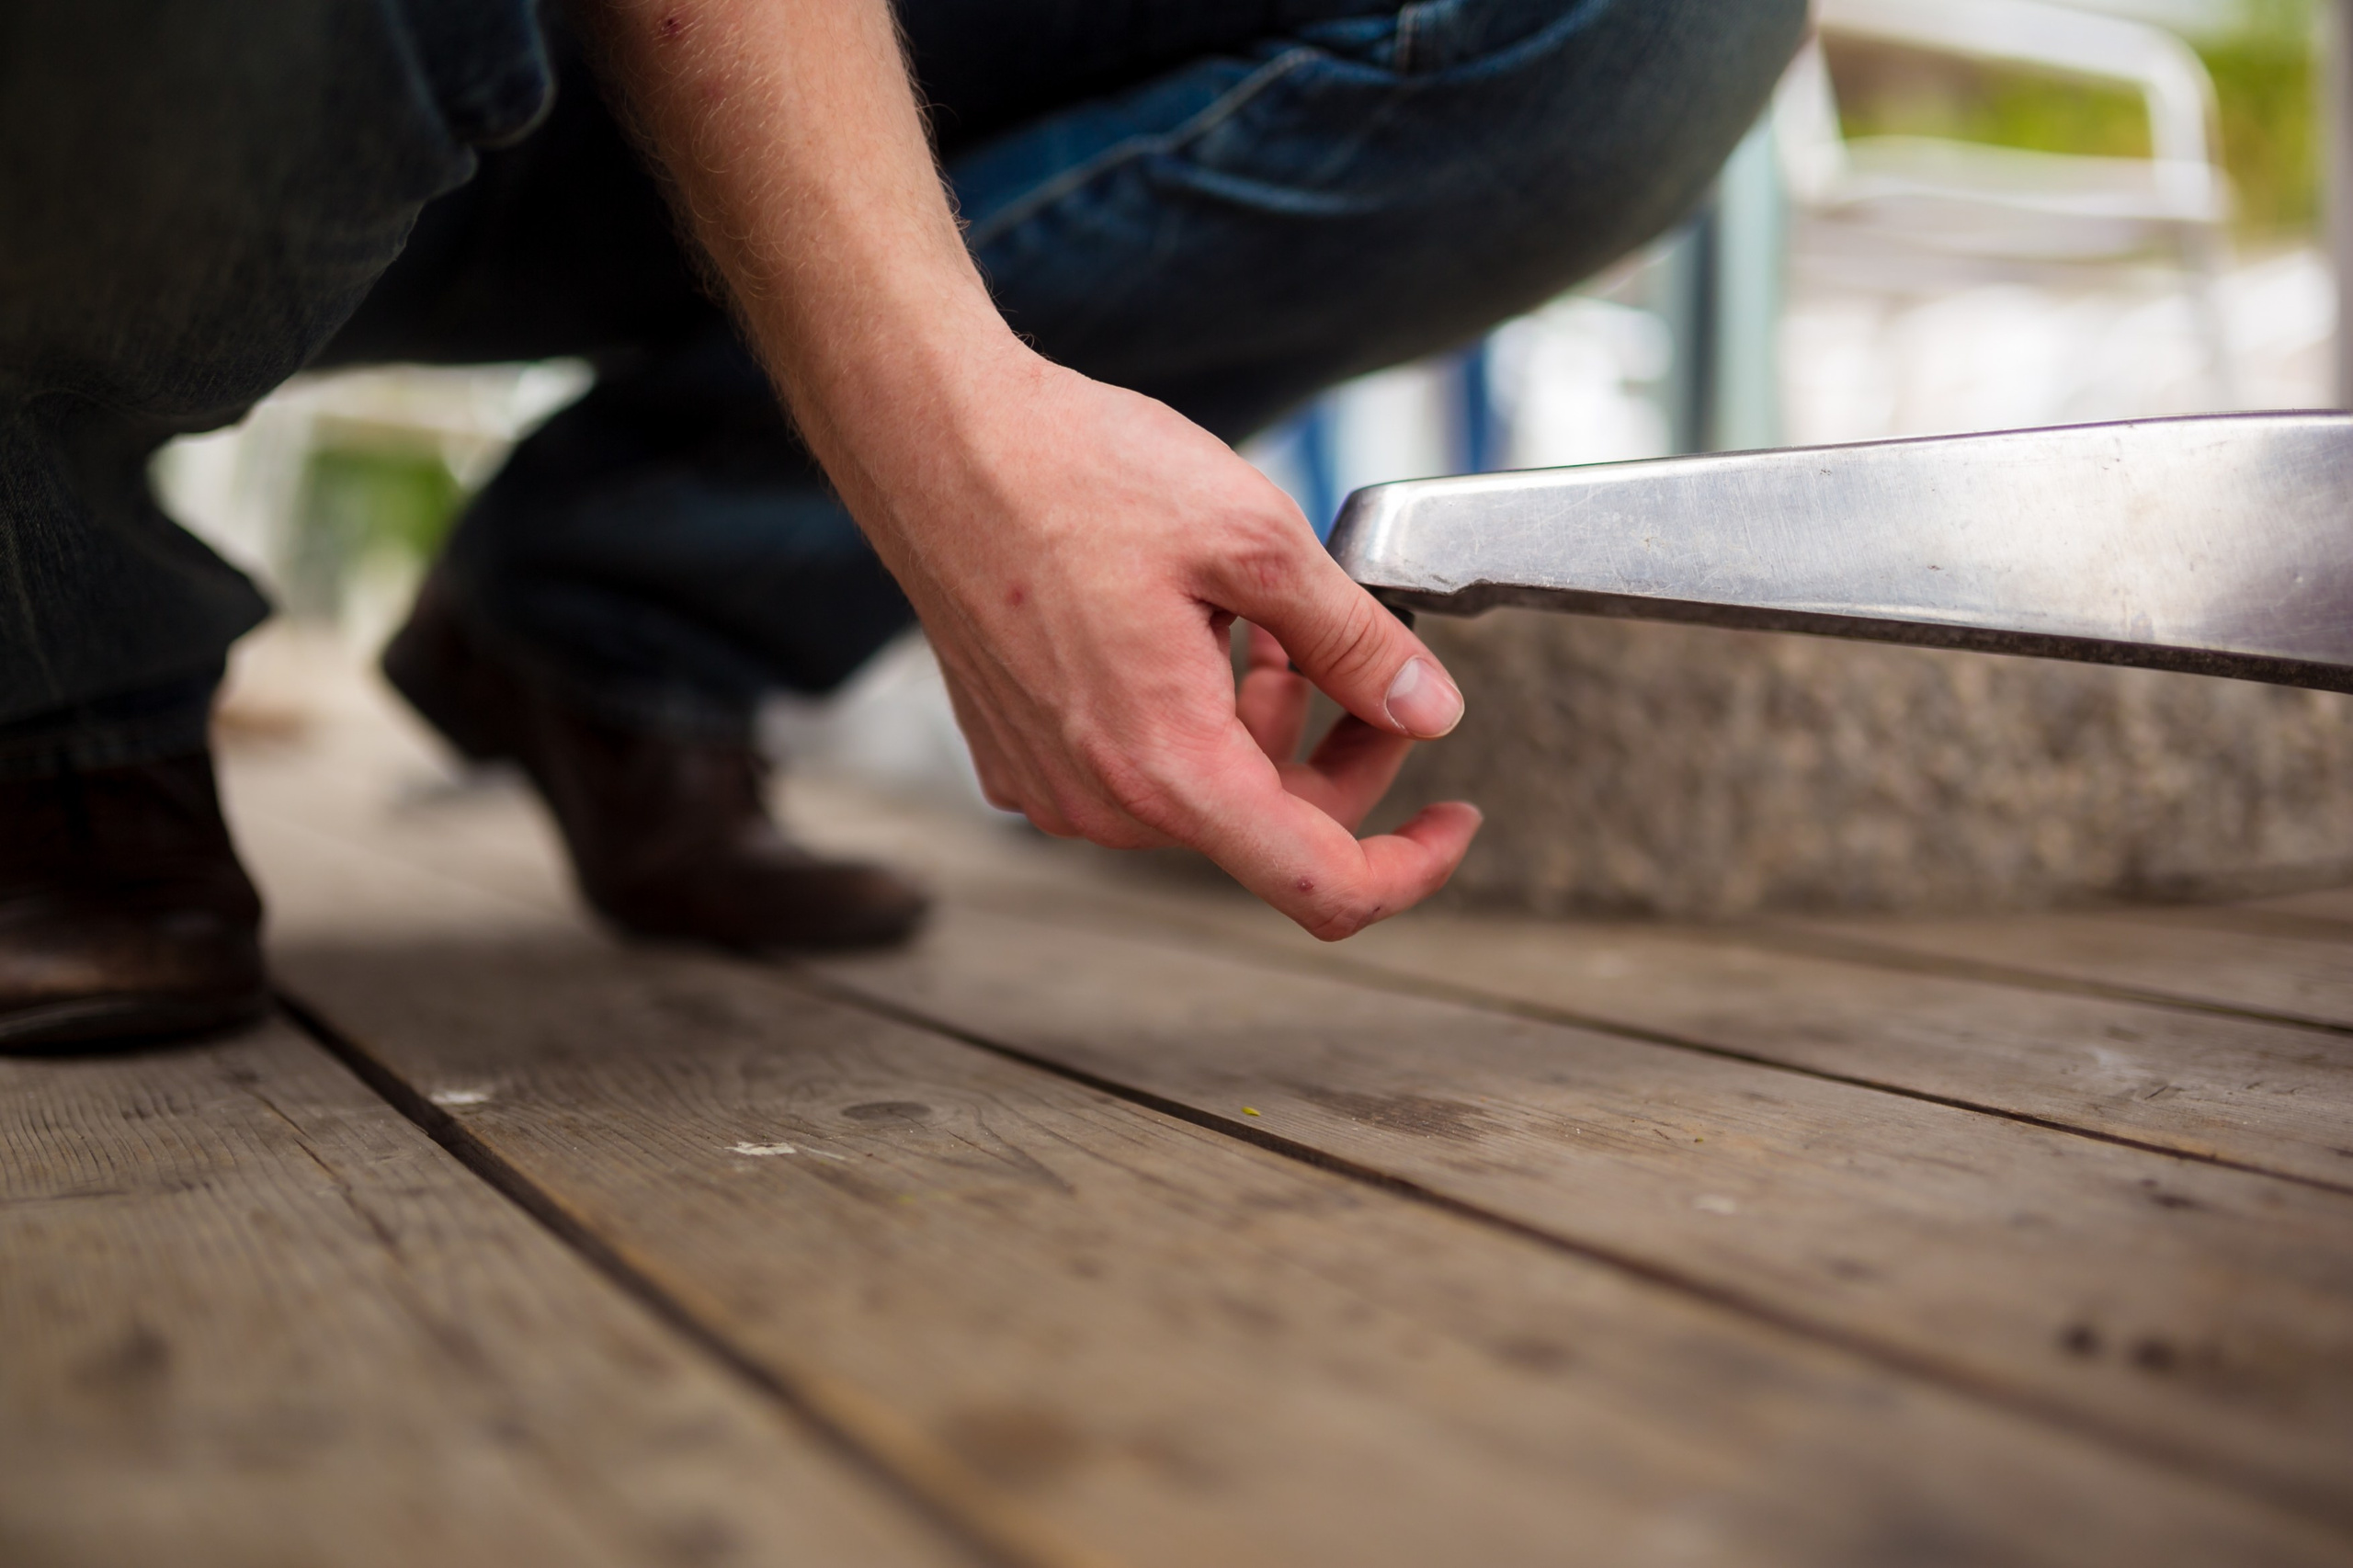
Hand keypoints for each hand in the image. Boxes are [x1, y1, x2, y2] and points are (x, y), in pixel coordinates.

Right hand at [585, 0, 1477, 934]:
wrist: (935, 440)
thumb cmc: (1074, 474)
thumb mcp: (1257, 542)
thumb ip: (1359, 644)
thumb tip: (1430, 709)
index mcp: (1170, 767)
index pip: (1322, 886)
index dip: (1410, 867)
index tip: (1454, 821)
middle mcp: (1104, 802)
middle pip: (1269, 830)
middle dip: (1341, 758)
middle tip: (1372, 667)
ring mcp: (1054, 786)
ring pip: (1207, 795)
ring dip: (1263, 726)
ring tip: (1267, 623)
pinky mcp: (1021, 755)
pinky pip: (1140, 768)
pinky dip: (1193, 717)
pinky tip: (1193, 630)